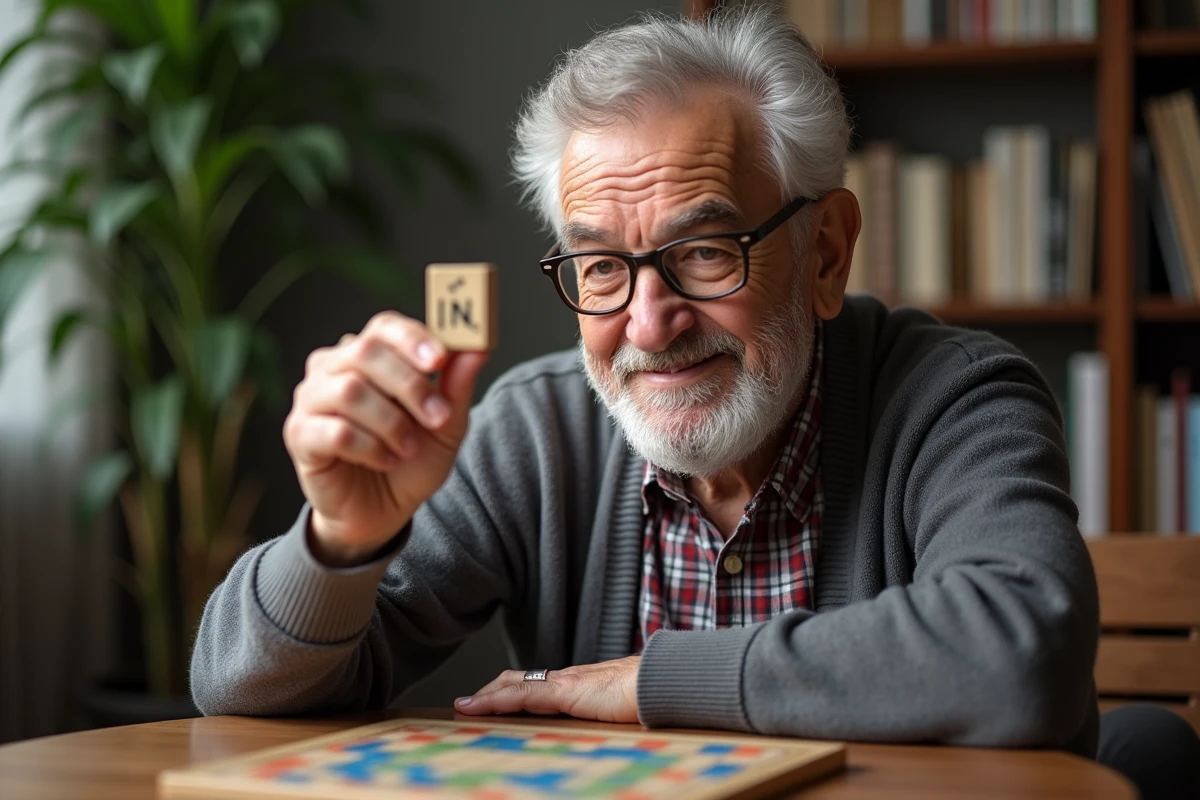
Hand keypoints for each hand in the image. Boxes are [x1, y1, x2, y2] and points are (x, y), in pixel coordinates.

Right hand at [283, 311, 487, 565]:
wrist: (384, 511)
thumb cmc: (411, 459)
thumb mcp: (446, 424)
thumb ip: (458, 386)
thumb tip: (479, 347)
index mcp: (368, 353)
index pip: (384, 327)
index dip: (412, 339)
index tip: (440, 360)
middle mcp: (332, 367)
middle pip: (366, 352)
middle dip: (410, 386)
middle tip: (438, 416)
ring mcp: (311, 399)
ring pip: (349, 391)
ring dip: (391, 422)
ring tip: (409, 447)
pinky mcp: (299, 434)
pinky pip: (335, 431)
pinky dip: (370, 448)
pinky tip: (386, 461)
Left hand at [453, 656, 639, 723]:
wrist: (665, 683)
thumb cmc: (652, 697)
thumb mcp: (624, 710)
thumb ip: (609, 714)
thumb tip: (612, 726)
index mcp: (582, 684)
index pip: (539, 683)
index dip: (513, 690)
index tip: (494, 701)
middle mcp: (569, 679)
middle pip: (519, 679)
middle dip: (492, 692)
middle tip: (469, 706)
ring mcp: (565, 683)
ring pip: (513, 685)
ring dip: (486, 696)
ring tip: (463, 708)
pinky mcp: (564, 692)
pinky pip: (519, 694)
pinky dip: (492, 700)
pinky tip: (473, 708)